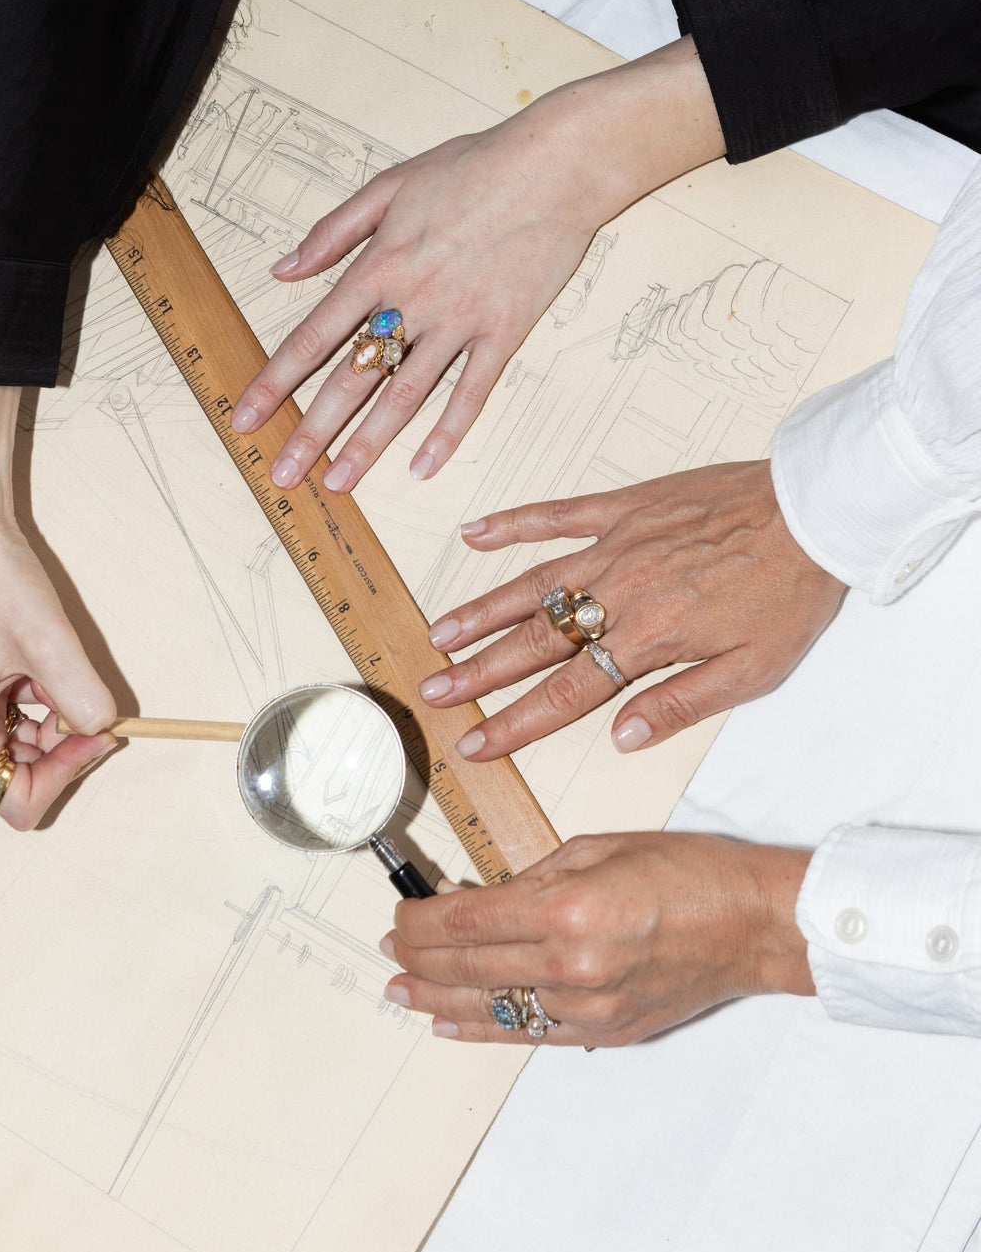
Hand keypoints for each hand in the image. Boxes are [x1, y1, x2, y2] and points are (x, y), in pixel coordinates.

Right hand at [0, 383, 118, 828]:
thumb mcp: (50, 645)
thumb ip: (82, 699)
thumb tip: (103, 728)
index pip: (16, 800)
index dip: (65, 775)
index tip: (98, 734)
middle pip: (20, 776)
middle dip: (64, 748)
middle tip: (95, 706)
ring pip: (22, 746)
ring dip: (56, 722)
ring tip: (65, 672)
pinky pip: (16, 715)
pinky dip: (44, 700)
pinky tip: (51, 663)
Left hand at [230, 38, 723, 493]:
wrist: (555, 166)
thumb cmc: (474, 167)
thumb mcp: (390, 185)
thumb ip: (333, 232)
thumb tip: (284, 268)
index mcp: (378, 266)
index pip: (312, 337)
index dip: (274, 382)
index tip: (246, 417)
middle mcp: (412, 301)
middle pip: (350, 378)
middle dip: (311, 431)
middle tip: (285, 473)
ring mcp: (459, 322)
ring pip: (404, 395)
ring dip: (368, 444)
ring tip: (339, 483)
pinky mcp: (503, 333)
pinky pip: (470, 393)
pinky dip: (447, 432)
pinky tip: (422, 468)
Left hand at [381, 831, 814, 1046]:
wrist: (756, 924)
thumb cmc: (690, 873)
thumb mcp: (600, 847)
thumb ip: (533, 875)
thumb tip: (478, 896)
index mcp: (570, 910)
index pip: (468, 922)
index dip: (420, 922)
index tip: (398, 917)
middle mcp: (573, 966)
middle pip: (470, 968)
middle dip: (419, 959)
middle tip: (390, 951)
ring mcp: (589, 1007)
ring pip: (492, 1007)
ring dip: (438, 1000)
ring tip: (402, 993)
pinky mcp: (606, 1030)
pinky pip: (530, 1033)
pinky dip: (485, 1029)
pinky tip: (451, 1025)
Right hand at [420, 460, 844, 757]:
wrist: (817, 508)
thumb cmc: (791, 592)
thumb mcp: (753, 670)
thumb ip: (682, 703)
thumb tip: (622, 737)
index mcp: (649, 638)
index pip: (567, 693)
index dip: (516, 722)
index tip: (475, 744)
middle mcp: (619, 592)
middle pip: (534, 642)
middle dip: (479, 672)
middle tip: (435, 690)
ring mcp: (616, 544)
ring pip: (532, 584)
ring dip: (482, 610)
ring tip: (439, 634)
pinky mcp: (626, 506)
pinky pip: (557, 515)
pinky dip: (514, 523)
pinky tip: (475, 534)